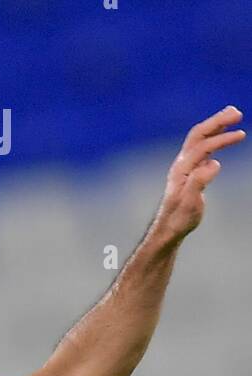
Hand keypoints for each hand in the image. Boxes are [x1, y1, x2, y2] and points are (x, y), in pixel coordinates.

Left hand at [154, 105, 243, 242]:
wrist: (169, 228)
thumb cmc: (179, 219)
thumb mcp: (189, 203)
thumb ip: (199, 182)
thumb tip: (214, 163)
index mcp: (182, 170)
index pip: (203, 147)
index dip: (221, 139)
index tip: (241, 135)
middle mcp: (182, 164)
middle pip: (198, 135)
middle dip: (217, 121)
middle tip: (237, 112)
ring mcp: (185, 166)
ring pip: (200, 139)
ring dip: (216, 125)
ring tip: (234, 115)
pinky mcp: (190, 170)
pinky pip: (202, 147)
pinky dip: (214, 137)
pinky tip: (224, 134)